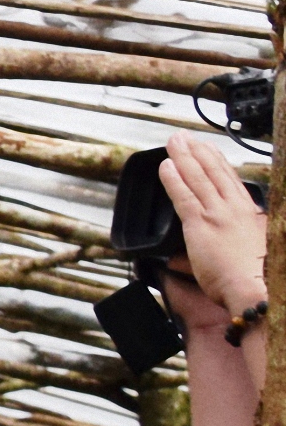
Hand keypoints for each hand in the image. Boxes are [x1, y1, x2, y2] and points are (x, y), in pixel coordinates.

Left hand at [162, 137, 270, 320]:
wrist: (259, 288)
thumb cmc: (259, 278)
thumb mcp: (254, 252)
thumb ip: (232, 245)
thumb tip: (202, 253)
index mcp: (250, 214)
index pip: (232, 182)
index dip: (218, 163)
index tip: (210, 150)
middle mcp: (235, 208)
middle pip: (215, 172)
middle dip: (199, 151)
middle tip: (187, 137)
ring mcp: (218, 214)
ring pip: (198, 178)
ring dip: (184, 157)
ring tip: (174, 142)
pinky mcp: (201, 224)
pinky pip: (184, 195)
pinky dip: (174, 179)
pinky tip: (166, 166)